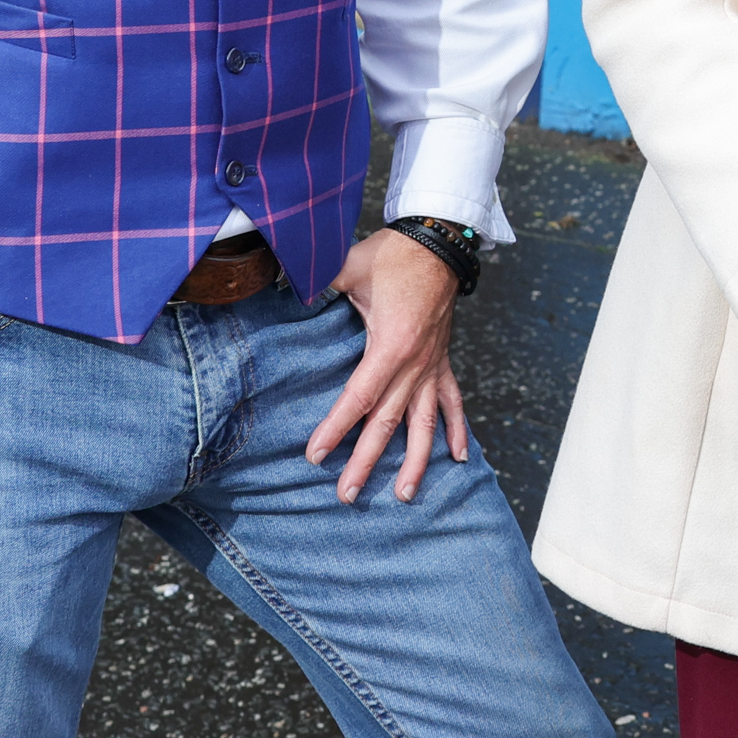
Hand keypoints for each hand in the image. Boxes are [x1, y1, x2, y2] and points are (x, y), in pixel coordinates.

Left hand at [305, 228, 468, 504]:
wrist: (439, 242)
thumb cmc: (393, 255)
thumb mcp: (349, 266)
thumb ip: (315, 283)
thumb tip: (280, 287)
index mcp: (391, 345)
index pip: (358, 397)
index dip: (335, 428)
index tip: (314, 455)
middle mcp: (415, 364)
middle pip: (388, 423)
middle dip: (366, 462)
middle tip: (346, 495)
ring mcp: (432, 367)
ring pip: (424, 424)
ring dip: (416, 462)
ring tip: (403, 495)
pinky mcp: (443, 362)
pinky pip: (452, 402)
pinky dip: (457, 431)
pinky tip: (457, 459)